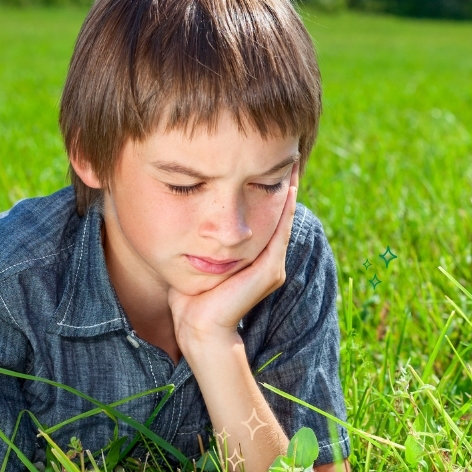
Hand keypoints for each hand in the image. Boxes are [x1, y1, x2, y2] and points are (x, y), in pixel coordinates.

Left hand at [169, 162, 299, 358]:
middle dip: (277, 176)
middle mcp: (266, 256)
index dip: (262, 181)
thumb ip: (197, 234)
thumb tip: (181, 204)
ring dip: (287, 186)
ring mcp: (271, 263)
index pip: (260, 208)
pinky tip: (286, 183)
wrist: (197, 327)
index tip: (259, 152)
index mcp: (250, 253)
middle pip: (274, 207)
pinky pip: (280, 229)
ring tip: (290, 155)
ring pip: (281, 215)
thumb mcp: (194, 254)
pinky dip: (285, 206)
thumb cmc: (189, 296)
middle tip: (283, 144)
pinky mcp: (270, 270)